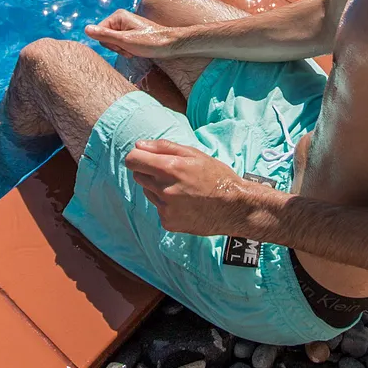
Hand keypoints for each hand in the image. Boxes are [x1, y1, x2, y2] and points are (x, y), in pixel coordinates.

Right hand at [85, 9, 180, 58]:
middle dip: (116, 47)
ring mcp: (126, 25)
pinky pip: (121, 42)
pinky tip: (136, 51)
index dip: (109, 44)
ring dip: (121, 49)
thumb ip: (104, 35)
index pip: (99, 32)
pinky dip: (126, 49)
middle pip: (105, 37)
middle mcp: (121, 18)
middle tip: (129, 49)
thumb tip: (86, 29)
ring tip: (134, 50)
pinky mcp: (131, 32)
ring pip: (113, 42)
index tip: (123, 47)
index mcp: (118, 16)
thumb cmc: (150, 42)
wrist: (171, 45)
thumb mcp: (125, 41)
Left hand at [125, 139, 264, 235]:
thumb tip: (138, 145)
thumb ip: (163, 147)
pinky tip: (185, 203)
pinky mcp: (168, 223)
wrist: (235, 207)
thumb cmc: (216, 176)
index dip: (136, 157)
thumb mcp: (194, 154)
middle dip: (148, 171)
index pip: (132, 160)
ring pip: (148, 192)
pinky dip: (167, 205)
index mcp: (170, 168)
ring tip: (182, 189)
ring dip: (158, 188)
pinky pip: (159, 208)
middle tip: (170, 173)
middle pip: (138, 176)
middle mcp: (164, 190)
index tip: (143, 157)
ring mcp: (166, 209)